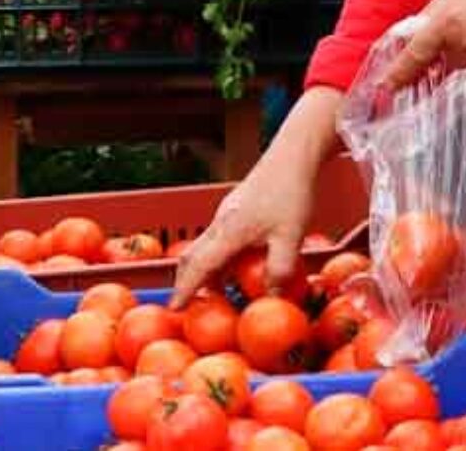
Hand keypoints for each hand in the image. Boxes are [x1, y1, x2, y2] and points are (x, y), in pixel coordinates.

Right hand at [170, 88, 343, 307]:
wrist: (292, 156)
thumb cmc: (292, 193)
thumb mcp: (292, 236)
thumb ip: (280, 269)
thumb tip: (272, 298)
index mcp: (229, 231)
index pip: (199, 265)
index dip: (185, 289)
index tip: (174, 308)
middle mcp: (221, 222)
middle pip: (192, 256)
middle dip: (185, 281)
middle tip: (185, 304)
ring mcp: (226, 214)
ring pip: (204, 246)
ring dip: (203, 270)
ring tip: (213, 293)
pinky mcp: (235, 209)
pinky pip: (217, 239)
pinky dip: (217, 258)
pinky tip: (235, 267)